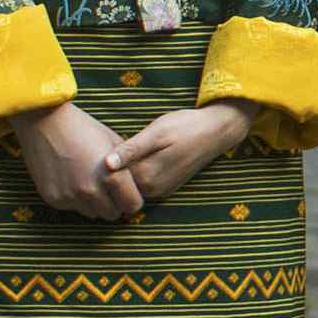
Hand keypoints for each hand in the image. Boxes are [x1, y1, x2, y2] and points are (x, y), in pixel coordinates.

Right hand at [10, 101, 144, 220]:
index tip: (128, 193)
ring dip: (94, 203)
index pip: (133, 206)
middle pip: (113, 214)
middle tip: (109, 189)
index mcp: (111, 176)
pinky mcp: (53, 198)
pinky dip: (75, 199)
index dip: (132, 200)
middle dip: (114, 204)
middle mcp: (90, 191)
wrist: (45, 122)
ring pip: (92, 213)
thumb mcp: (114, 144)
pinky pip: (72, 207)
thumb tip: (137, 185)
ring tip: (89, 181)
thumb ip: (127, 167)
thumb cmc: (84, 129)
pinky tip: (71, 179)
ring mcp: (70, 196)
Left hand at [105, 101, 257, 206]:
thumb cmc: (186, 126)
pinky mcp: (165, 187)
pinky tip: (136, 156)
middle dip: (111, 168)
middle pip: (120, 183)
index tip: (100, 144)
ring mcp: (160, 190)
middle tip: (109, 144)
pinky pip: (142, 183)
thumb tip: (106, 164)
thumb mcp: (156, 132)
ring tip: (122, 148)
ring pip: (130, 184)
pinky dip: (135, 172)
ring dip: (123, 170)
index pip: (112, 176)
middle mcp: (153, 189)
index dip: (103, 161)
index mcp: (148, 176)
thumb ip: (131, 150)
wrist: (216, 132)